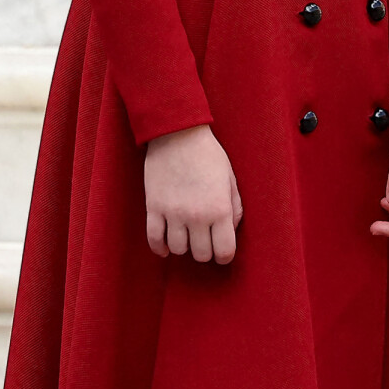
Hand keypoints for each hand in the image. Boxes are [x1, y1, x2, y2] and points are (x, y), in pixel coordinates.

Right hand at [144, 124, 241, 263]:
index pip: (224, 251)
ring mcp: (173, 212)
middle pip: (201, 254)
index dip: (224, 255)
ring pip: (178, 249)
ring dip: (183, 246)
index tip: (221, 250)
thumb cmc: (207, 153)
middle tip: (204, 239)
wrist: (177, 132)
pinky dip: (160, 248)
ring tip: (186, 235)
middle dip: (205, 250)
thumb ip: (234, 208)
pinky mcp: (153, 207)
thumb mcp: (230, 178)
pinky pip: (154, 239)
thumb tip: (230, 230)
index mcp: (219, 209)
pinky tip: (166, 248)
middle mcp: (197, 215)